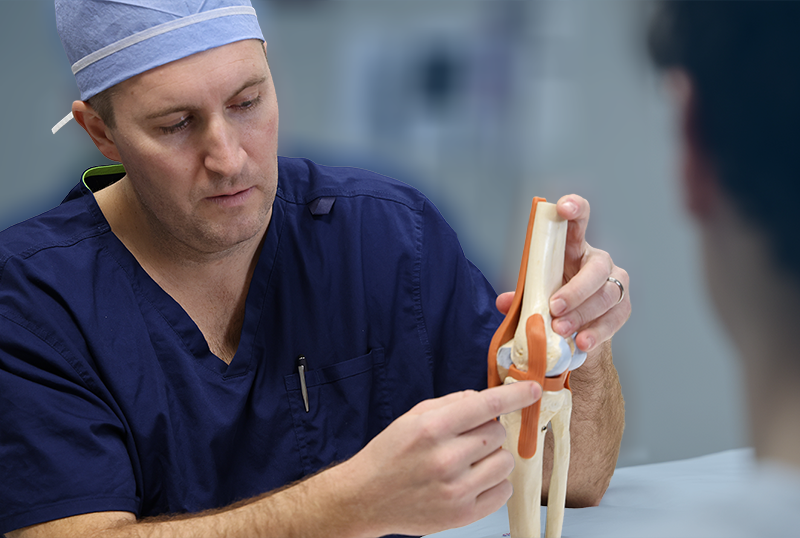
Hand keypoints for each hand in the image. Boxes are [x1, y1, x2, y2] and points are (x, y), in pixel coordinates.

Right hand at [338, 381, 541, 536]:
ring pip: (505, 462)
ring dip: (492, 458)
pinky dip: (494, 482)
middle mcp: (446, 458)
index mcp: (432, 428)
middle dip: (487, 433)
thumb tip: (485, 399)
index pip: (486, 405)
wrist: (365, 497)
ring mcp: (456, 489)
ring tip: (467, 462)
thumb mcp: (413, 417)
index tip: (534, 390)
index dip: (515, 395)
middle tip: (464, 441)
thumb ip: (451, 404)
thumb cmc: (389, 454)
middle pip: (498, 434)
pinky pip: (503, 491)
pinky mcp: (462, 515)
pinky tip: (472, 480)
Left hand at [496, 195, 629, 351]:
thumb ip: (521, 296)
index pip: (578, 221)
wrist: (576, 332)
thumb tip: (503, 301)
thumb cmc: (554, 302)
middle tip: (554, 307)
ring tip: (561, 329)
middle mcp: (598, 262)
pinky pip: (613, 319)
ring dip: (582, 314)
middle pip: (595, 269)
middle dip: (575, 290)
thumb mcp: (535, 295)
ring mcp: (614, 284)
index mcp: (574, 248)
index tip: (563, 207)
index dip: (574, 209)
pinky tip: (582, 341)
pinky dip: (596, 332)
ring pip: (605, 295)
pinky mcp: (622, 308)